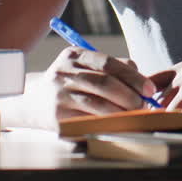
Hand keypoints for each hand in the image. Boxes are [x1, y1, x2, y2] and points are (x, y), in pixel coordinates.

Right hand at [44, 45, 158, 120]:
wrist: (31, 101)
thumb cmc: (70, 84)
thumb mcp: (86, 68)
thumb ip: (114, 68)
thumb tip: (144, 80)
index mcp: (74, 55)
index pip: (109, 63)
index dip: (133, 77)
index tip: (149, 90)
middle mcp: (64, 72)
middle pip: (104, 83)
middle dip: (130, 96)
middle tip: (143, 106)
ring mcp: (59, 94)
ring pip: (97, 104)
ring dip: (121, 112)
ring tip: (133, 116)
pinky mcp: (57, 116)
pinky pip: (87, 120)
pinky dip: (106, 123)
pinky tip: (117, 125)